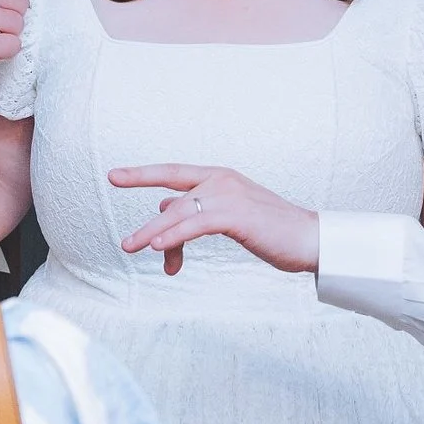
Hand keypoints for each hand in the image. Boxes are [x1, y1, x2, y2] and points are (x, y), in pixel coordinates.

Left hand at [111, 164, 321, 276]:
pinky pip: (196, 225)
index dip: (142, 174)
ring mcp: (228, 195)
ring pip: (180, 215)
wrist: (309, 239)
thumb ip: (197, 211)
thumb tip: (164, 209)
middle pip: (173, 201)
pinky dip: (174, 236)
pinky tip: (158, 248)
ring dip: (154, 235)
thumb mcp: (228, 216)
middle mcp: (220, 180)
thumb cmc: (271, 230)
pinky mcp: (236, 215)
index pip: (173, 172)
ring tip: (133, 251)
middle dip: (148, 224)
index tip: (114, 175)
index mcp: (218, 177)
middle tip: (124, 243)